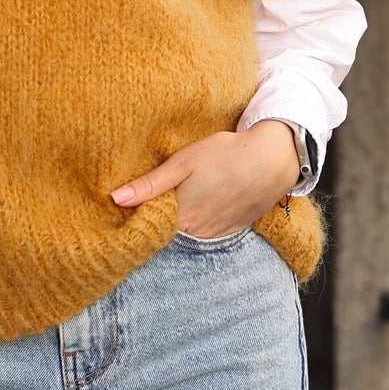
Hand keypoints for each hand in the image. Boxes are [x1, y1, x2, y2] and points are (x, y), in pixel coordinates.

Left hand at [110, 121, 300, 239]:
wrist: (272, 159)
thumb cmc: (225, 154)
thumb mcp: (183, 162)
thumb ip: (150, 184)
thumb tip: (115, 199)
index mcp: (180, 215)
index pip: (150, 228)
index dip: (139, 220)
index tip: (127, 209)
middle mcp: (196, 231)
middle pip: (168, 233)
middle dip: (158, 223)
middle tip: (150, 205)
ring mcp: (216, 234)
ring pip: (188, 235)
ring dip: (180, 225)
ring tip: (179, 203)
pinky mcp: (231, 230)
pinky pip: (207, 234)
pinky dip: (199, 225)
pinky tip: (201, 206)